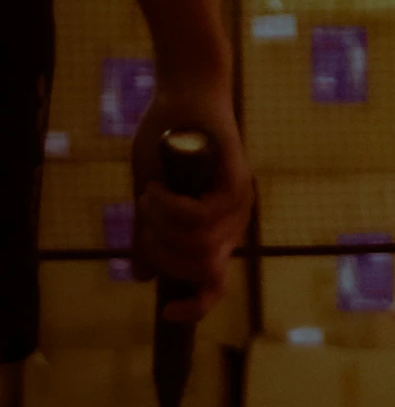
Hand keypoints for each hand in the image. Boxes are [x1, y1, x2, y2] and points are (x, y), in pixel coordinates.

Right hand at [130, 86, 252, 319]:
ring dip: (161, 225)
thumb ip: (149, 234)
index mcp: (216, 231)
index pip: (215, 284)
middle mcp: (234, 222)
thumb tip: (143, 276)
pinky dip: (169, 208)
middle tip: (144, 218)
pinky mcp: (238, 179)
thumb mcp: (151, 197)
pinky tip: (157, 189)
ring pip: (198, 244)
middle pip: (200, 270)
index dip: (196, 306)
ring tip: (150, 194)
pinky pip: (201, 216)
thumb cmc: (166, 141)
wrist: (184, 93)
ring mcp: (240, 201)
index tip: (167, 313)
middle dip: (161, 253)